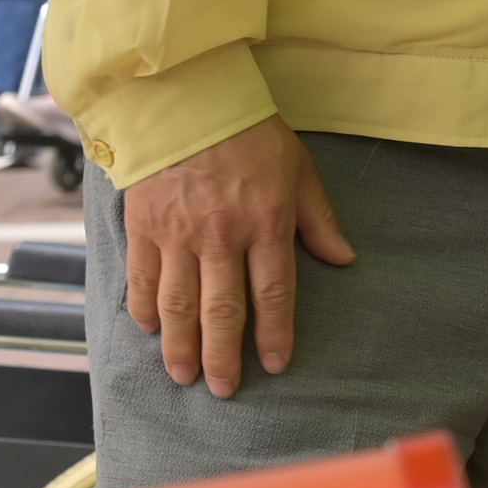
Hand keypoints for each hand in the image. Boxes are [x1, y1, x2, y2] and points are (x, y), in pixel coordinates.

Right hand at [117, 117, 353, 396]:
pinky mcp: (144, 226)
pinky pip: (143, 279)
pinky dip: (145, 308)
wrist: (187, 99)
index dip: (275, 333)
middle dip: (224, 356)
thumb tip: (344, 260)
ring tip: (184, 374)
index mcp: (265, 222)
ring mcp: (178, 234)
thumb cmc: (250, 133)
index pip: (273, 292)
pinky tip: (150, 330)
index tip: (276, 364)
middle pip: (222, 310)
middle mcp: (221, 235)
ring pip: (178, 305)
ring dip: (181, 346)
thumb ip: (319, 220)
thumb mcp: (298, 169)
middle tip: (224, 389)